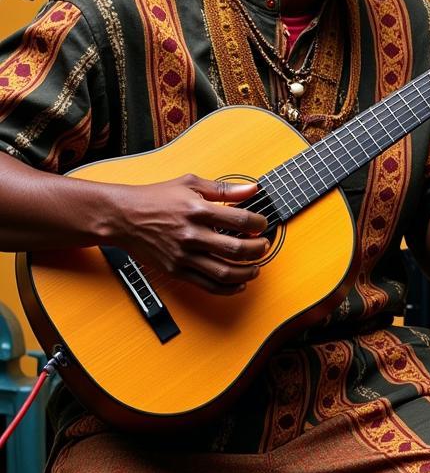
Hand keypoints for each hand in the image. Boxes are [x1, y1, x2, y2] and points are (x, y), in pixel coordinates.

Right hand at [109, 174, 268, 294]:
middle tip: (264, 246)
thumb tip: (252, 189)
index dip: (259, 224)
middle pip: (237, 249)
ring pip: (224, 272)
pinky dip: (227, 288)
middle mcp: (192, 235)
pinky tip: (239, 283)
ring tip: (256, 267)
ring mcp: (183, 255)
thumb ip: (224, 189)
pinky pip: (207, 285)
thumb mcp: (190, 184)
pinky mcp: (175, 270)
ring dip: (247, 272)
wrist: (122, 217)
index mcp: (198, 210)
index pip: (241, 220)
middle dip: (258, 250)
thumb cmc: (155, 198)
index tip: (262, 224)